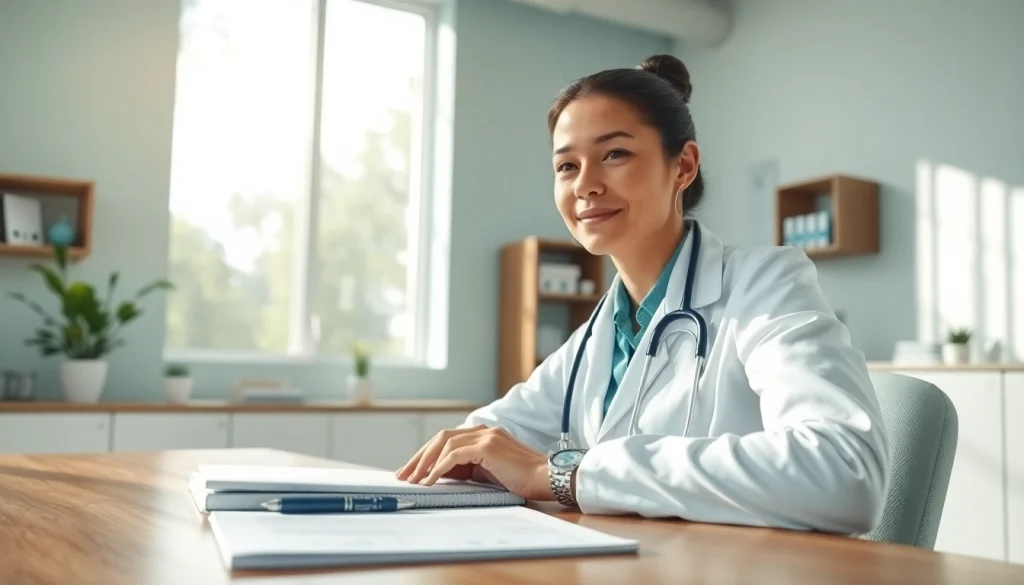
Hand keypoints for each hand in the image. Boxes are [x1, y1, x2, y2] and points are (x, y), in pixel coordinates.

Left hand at [394, 425, 554, 501]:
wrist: (546, 478)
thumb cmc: (521, 479)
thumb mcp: (488, 472)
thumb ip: (467, 468)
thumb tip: (439, 475)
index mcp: (484, 434)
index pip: (446, 439)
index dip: (426, 454)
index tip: (412, 470)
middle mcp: (483, 430)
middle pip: (440, 437)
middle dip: (419, 457)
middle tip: (404, 474)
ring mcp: (486, 436)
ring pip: (444, 443)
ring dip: (425, 462)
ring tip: (414, 479)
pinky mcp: (488, 447)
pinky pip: (454, 455)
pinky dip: (439, 468)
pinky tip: (431, 481)